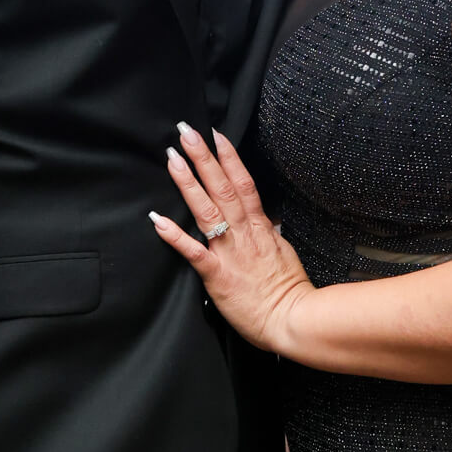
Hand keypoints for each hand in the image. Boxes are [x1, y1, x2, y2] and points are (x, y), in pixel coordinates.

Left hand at [151, 124, 313, 354]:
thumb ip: (270, 232)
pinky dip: (176, 236)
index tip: (215, 135)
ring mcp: (230, 253)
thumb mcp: (284, 252)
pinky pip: (194, 252)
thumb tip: (266, 217)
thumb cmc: (289, 290)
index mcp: (259, 228)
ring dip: (188, 183)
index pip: (243, 184)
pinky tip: (158, 220)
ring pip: (207, 211)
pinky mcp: (217, 275)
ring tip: (172, 159)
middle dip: (203, 158)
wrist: (293, 320)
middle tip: (186, 132)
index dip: (228, 158)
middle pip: (222, 188)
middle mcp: (244, 234)